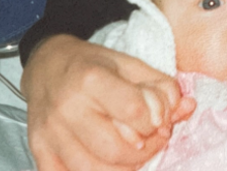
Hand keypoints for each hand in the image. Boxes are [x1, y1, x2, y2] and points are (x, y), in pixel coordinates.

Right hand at [21, 35, 195, 170]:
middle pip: (116, 150)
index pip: (136, 113)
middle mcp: (67, 108)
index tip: (158, 120)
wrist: (47, 66)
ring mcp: (50, 133)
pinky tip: (106, 163)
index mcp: (91, 79)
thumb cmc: (92, 65)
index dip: (156, 121)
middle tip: (149, 140)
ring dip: (124, 168)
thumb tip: (187, 108)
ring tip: (132, 153)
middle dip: (145, 151)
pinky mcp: (39, 151)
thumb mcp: (130, 65)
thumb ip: (161, 88)